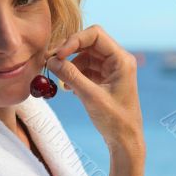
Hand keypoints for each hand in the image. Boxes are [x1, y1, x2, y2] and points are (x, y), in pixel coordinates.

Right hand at [45, 25, 145, 157]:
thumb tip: (51, 61)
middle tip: (50, 62)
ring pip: (84, 58)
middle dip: (69, 52)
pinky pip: (85, 71)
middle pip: (88, 44)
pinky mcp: (104, 81)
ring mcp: (110, 71)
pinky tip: (68, 88)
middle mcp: (117, 61)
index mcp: (121, 60)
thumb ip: (71, 76)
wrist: (125, 140)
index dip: (74, 40)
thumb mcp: (90, 96)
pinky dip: (74, 76)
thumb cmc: (115, 120)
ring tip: (61, 81)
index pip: (95, 35)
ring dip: (70, 66)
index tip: (58, 54)